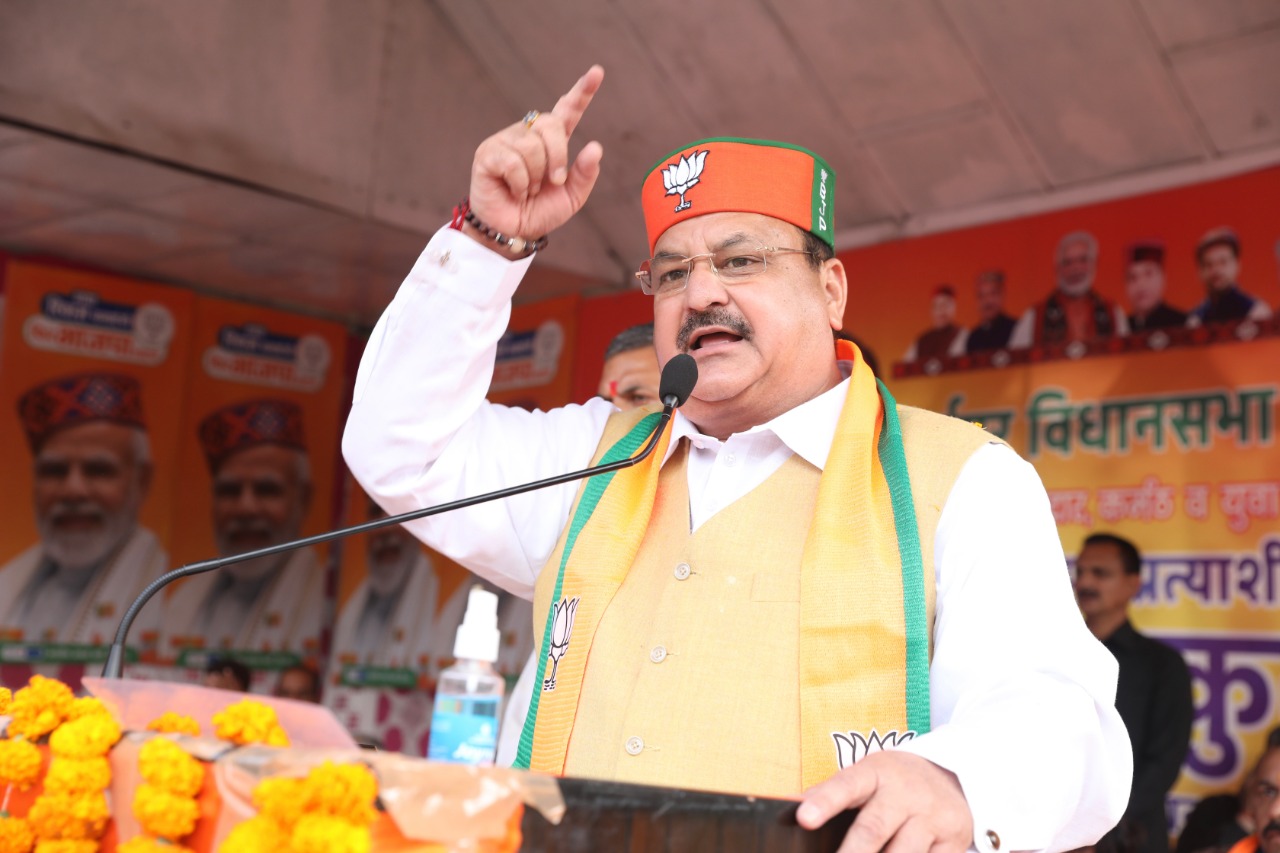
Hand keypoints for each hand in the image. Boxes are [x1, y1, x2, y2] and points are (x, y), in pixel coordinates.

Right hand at [468, 65, 604, 248]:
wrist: (513, 232)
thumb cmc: (540, 212)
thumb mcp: (572, 197)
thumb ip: (586, 174)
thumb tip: (595, 146)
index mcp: (552, 141)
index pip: (568, 110)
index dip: (582, 92)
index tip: (597, 72)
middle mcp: (528, 134)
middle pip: (551, 124)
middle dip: (558, 156)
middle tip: (554, 181)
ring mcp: (506, 140)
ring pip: (532, 145)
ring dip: (536, 177)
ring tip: (528, 190)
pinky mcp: (488, 153)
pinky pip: (513, 161)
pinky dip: (520, 183)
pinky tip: (513, 190)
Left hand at [796, 750, 972, 851]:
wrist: (954, 778)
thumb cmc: (895, 782)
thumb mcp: (867, 776)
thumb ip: (835, 793)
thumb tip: (794, 810)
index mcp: (876, 773)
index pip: (846, 785)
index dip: (825, 802)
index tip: (804, 818)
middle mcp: (905, 793)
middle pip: (873, 828)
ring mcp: (932, 817)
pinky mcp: (953, 840)